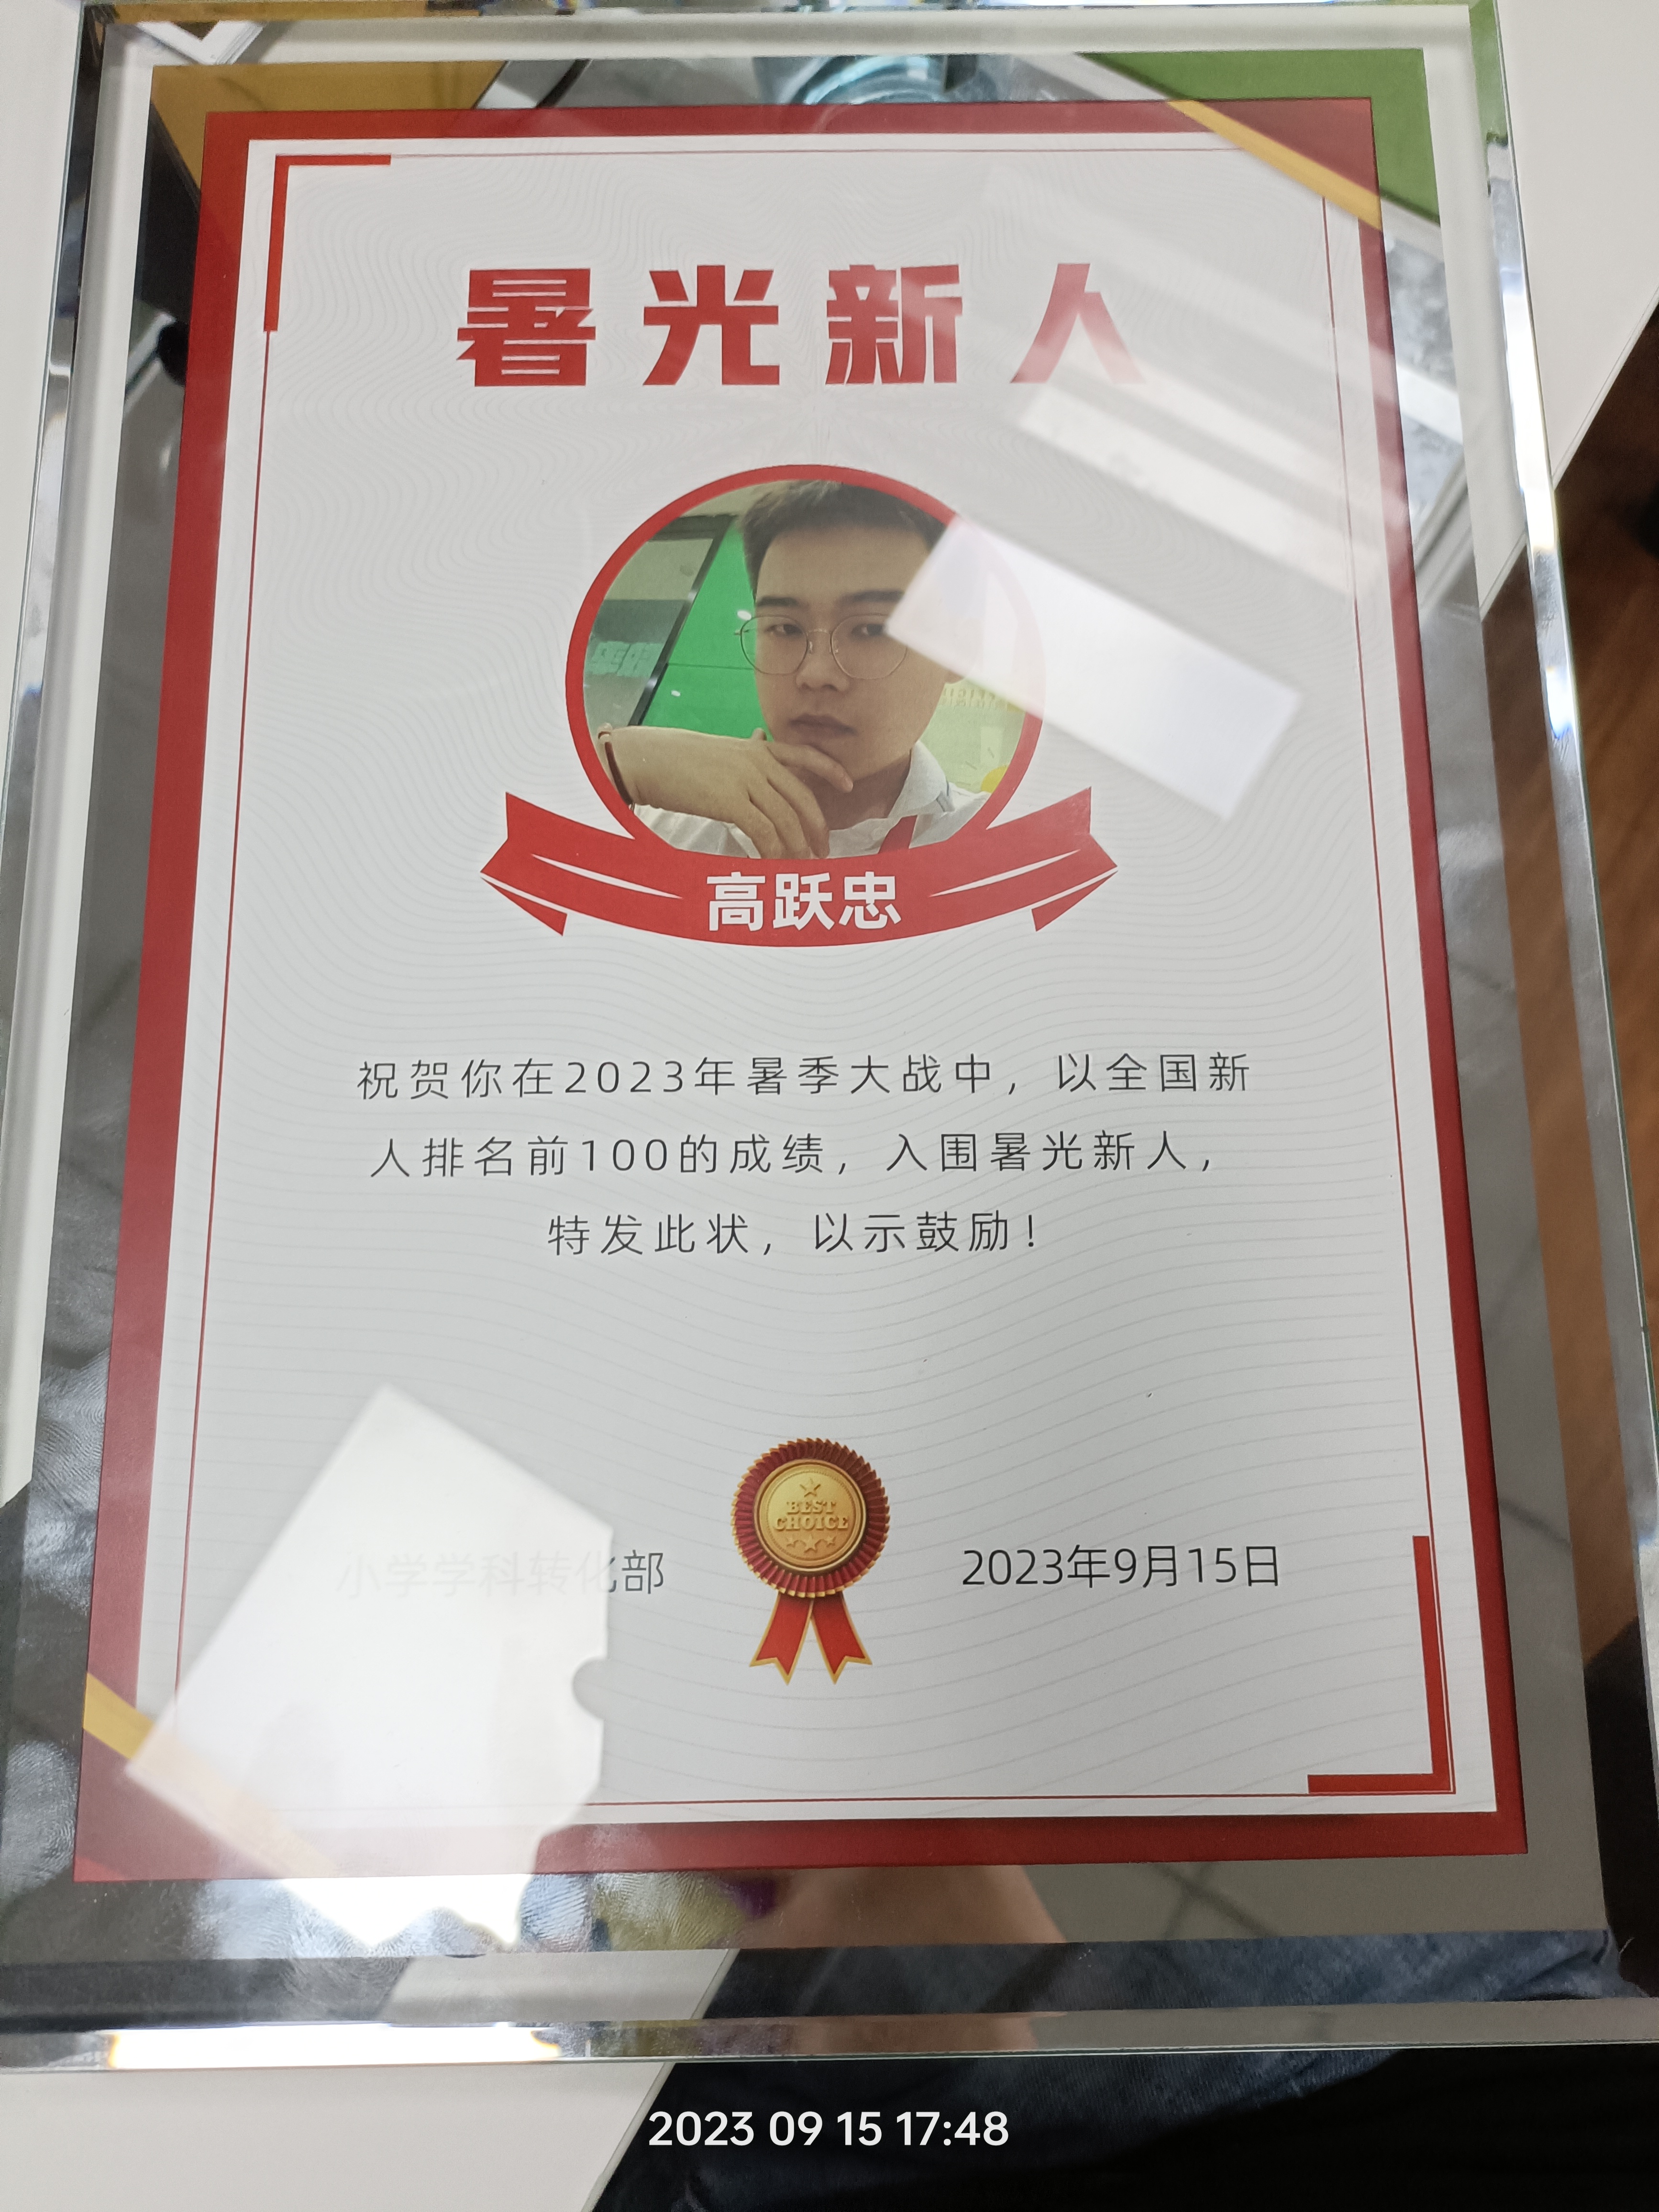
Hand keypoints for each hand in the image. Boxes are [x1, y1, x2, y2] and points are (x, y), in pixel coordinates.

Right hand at [602, 726, 852, 858]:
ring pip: (785, 820)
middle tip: (822, 854)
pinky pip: (764, 833)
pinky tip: (772, 868)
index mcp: (756, 750)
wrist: (645, 759)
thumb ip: (743, 758)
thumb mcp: (717, 753)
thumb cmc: (675, 760)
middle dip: (816, 830)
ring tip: (799, 870)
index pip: (804, 755)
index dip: (830, 769)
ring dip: (796, 850)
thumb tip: (759, 746)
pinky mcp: (730, 801)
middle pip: (801, 799)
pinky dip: (773, 854)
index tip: (848, 784)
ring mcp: (746, 780)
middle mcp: (757, 762)